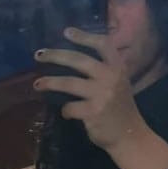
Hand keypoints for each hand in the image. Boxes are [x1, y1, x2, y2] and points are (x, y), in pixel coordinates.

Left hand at [33, 27, 144, 150]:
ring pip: (68, 82)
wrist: (130, 136)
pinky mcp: (93, 112)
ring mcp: (102, 94)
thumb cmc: (120, 109)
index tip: (67, 32)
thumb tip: (71, 58)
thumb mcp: (119, 84)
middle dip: (55, 55)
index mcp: (118, 68)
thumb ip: (103, 71)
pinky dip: (66, 110)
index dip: (84, 36)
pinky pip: (70, 107)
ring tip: (37, 85)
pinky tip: (66, 113)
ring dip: (49, 82)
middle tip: (39, 55)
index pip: (103, 45)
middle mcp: (111, 77)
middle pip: (78, 59)